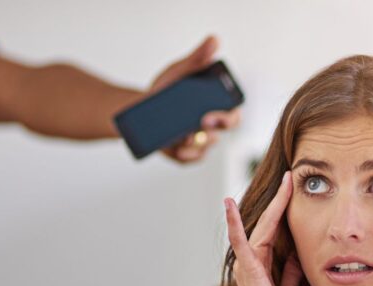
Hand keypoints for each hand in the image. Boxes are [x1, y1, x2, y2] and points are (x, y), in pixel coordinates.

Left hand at [149, 36, 241, 163]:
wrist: (139, 108)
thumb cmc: (166, 90)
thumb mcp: (180, 71)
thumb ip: (197, 58)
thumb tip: (214, 39)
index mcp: (216, 108)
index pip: (233, 115)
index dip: (230, 117)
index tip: (218, 113)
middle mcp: (212, 127)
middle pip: (222, 132)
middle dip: (216, 128)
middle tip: (203, 120)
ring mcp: (199, 142)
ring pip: (205, 146)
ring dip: (197, 141)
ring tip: (184, 135)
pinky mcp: (184, 153)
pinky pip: (190, 158)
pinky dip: (185, 154)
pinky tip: (177, 148)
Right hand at [224, 171, 302, 285]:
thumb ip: (291, 274)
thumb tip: (298, 257)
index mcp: (262, 266)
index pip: (275, 231)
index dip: (284, 210)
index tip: (294, 190)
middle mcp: (251, 263)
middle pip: (268, 224)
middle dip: (280, 200)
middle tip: (291, 176)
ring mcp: (247, 265)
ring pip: (259, 227)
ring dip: (272, 204)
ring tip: (284, 182)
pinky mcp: (246, 270)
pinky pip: (239, 242)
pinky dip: (234, 223)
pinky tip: (229, 205)